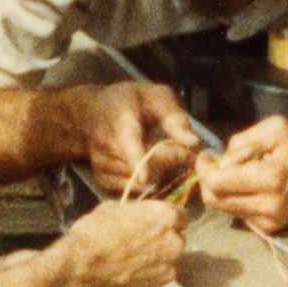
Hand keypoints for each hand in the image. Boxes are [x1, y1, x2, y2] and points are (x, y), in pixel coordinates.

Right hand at [52, 197, 185, 286]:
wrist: (81, 269)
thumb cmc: (94, 232)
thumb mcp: (113, 208)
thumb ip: (136, 212)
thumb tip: (137, 215)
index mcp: (167, 218)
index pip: (182, 216)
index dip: (167, 220)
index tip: (156, 223)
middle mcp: (175, 245)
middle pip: (176, 242)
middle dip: (163, 242)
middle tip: (140, 243)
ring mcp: (167, 272)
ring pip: (167, 264)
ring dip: (154, 262)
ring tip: (130, 263)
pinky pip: (153, 283)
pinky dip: (143, 280)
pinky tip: (124, 277)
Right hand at [73, 81, 200, 198]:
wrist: (93, 111)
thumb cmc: (131, 101)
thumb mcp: (156, 96)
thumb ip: (176, 118)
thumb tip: (194, 144)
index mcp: (120, 120)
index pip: (128, 144)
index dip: (138, 161)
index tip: (146, 178)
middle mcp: (105, 146)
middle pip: (144, 167)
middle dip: (170, 162)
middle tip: (183, 151)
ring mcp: (101, 166)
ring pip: (141, 182)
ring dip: (160, 173)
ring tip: (161, 154)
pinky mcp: (103, 180)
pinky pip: (133, 190)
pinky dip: (147, 182)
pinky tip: (149, 166)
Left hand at [195, 116, 287, 233]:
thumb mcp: (277, 129)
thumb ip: (242, 141)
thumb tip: (220, 159)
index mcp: (269, 178)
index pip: (216, 183)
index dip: (204, 170)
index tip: (206, 158)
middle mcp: (267, 205)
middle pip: (214, 201)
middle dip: (208, 182)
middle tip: (215, 166)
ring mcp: (268, 221)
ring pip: (224, 209)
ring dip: (223, 191)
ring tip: (239, 174)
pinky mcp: (270, 229)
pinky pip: (239, 215)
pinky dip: (238, 200)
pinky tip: (253, 188)